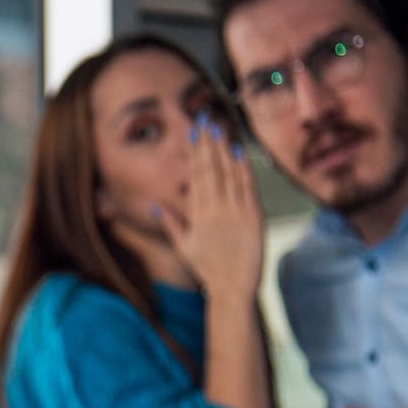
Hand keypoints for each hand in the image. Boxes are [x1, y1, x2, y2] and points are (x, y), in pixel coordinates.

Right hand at [157, 115, 262, 301]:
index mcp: (198, 214)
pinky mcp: (254, 218)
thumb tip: (153, 206)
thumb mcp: (184, 246)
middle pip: (211, 168)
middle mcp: (215, 209)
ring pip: (230, 173)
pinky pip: (248, 187)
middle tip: (206, 119)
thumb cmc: (208, 269)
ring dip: (225, 149)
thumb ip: (171, 223)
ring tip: (221, 129)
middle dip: (208, 142)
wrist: (232, 288)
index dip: (195, 151)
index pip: (196, 175)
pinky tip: (240, 152)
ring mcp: (236, 212)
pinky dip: (244, 168)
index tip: (194, 132)